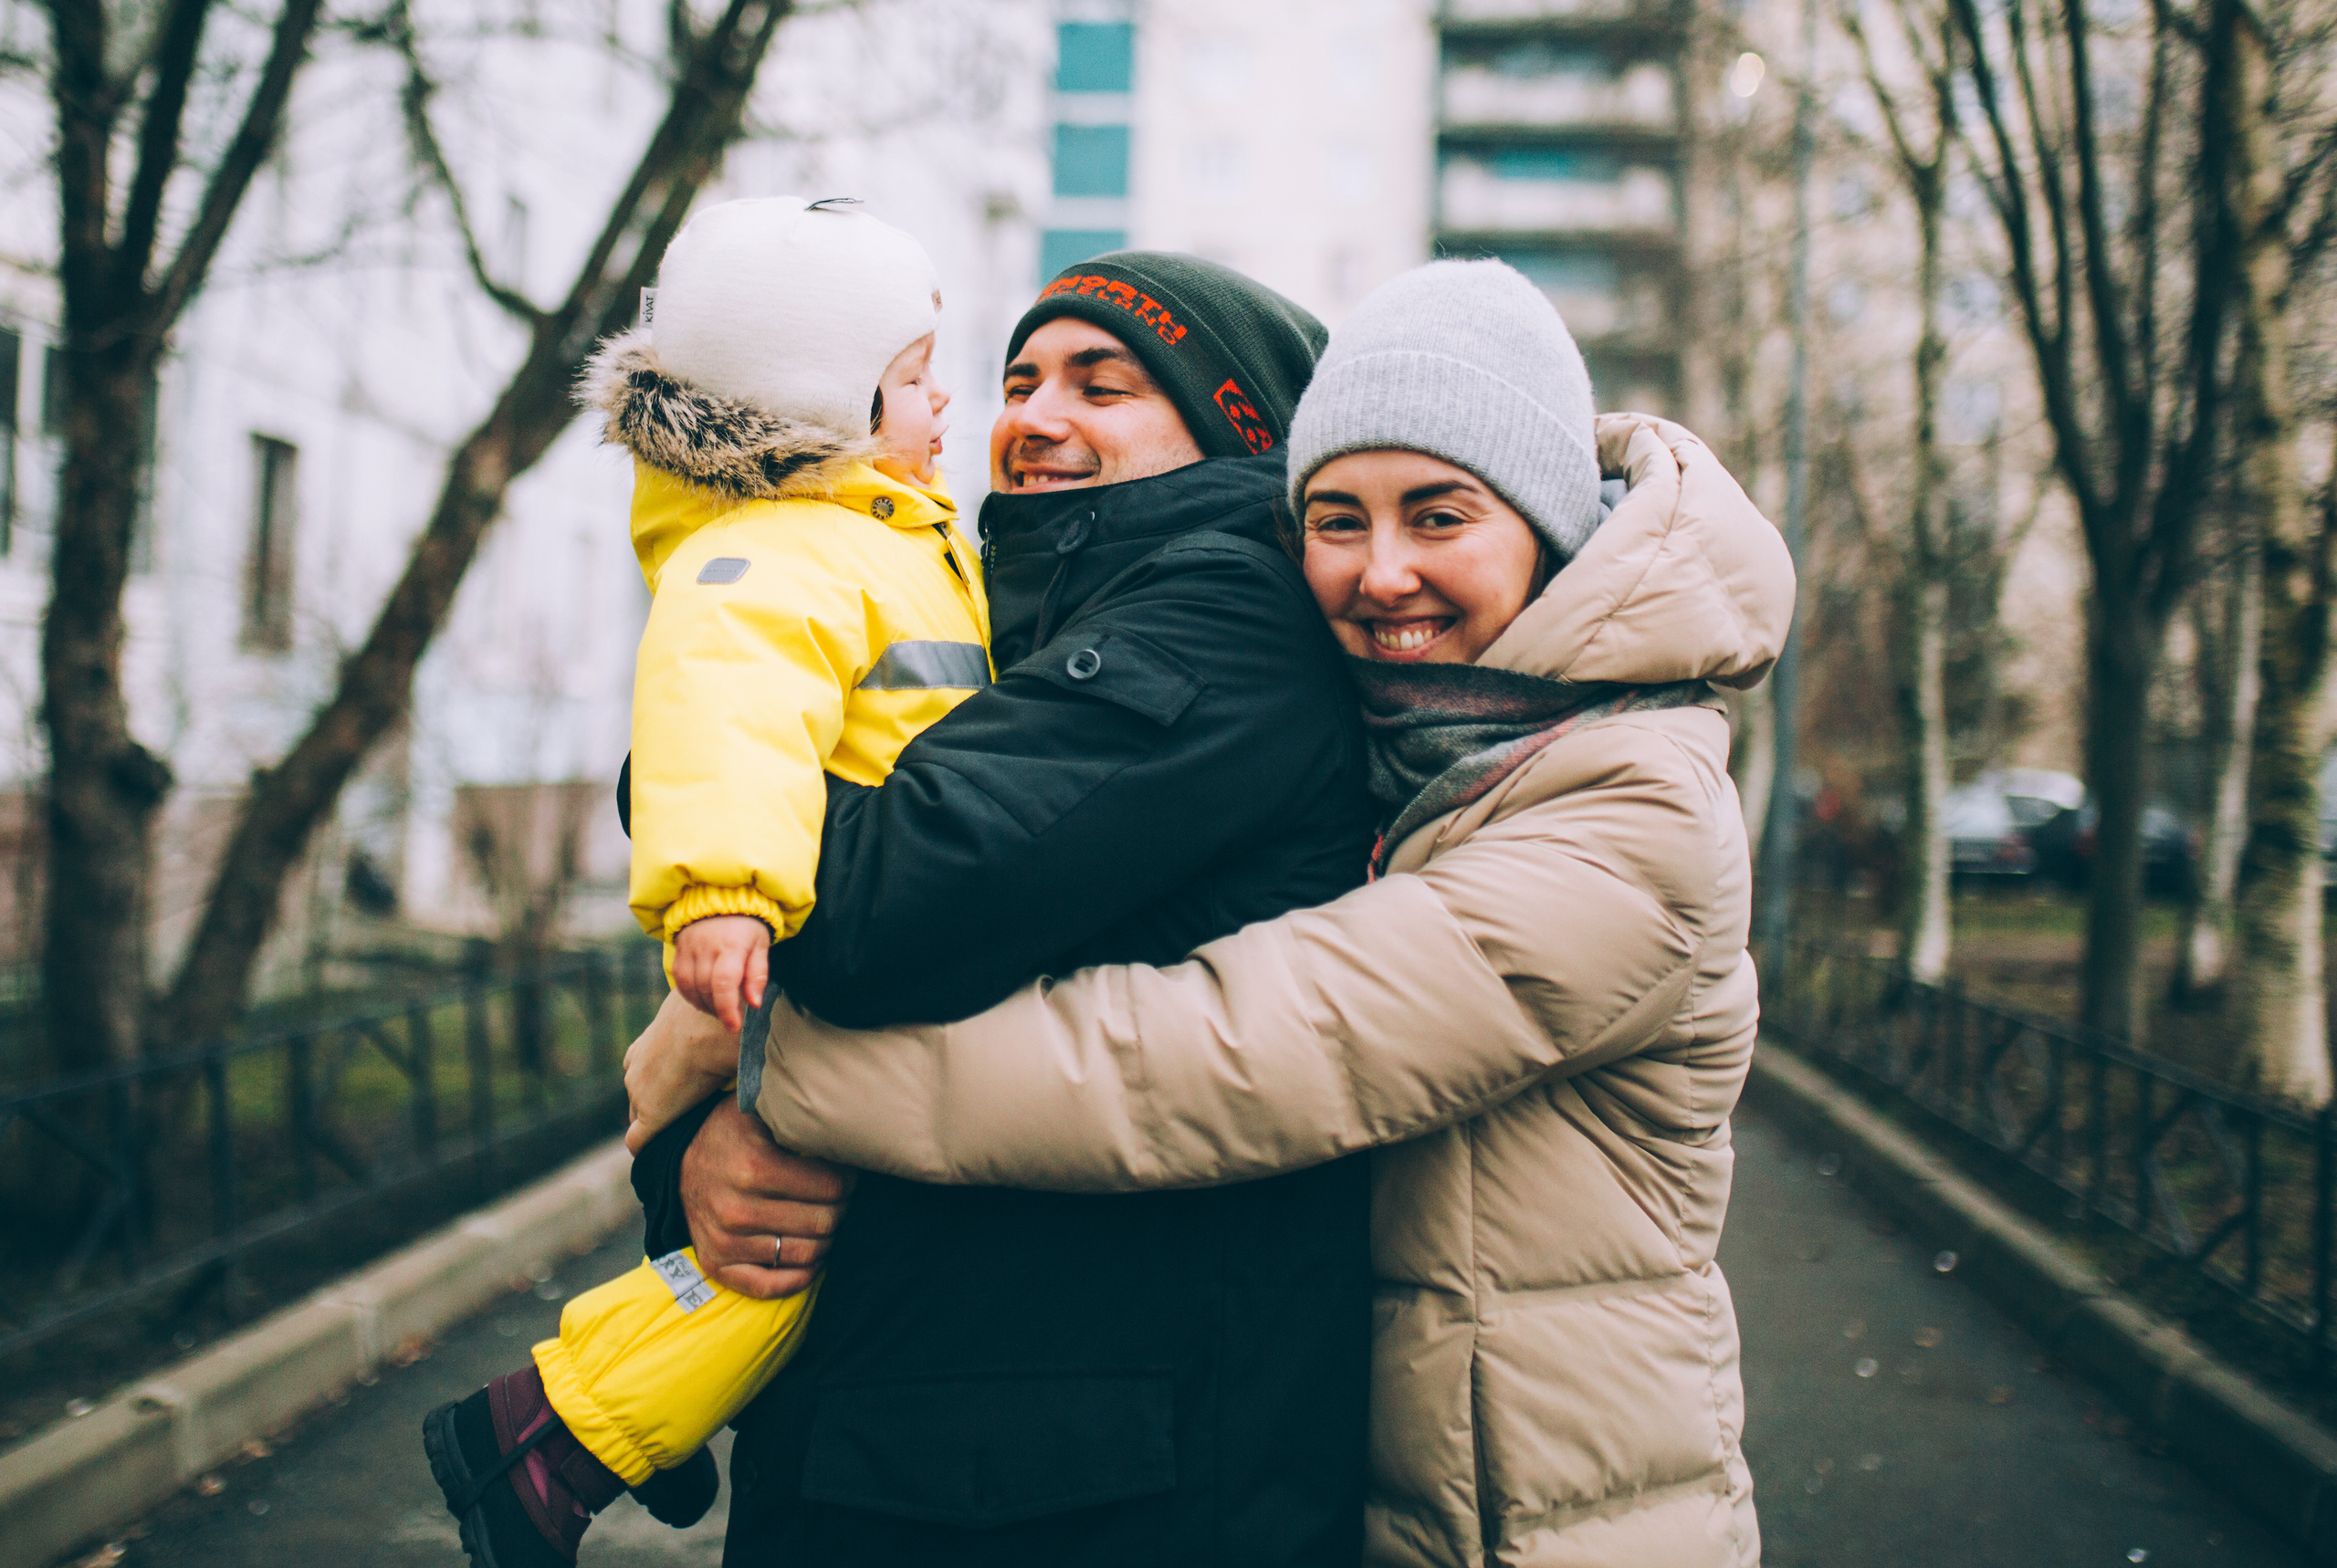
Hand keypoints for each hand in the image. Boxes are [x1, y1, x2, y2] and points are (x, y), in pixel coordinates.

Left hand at [625, 990, 741, 1153]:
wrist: (710, 1030)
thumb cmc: (712, 1016)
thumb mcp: (701, 1016)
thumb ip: (704, 1025)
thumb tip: (732, 1021)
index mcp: (642, 1050)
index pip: (641, 1077)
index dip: (657, 1087)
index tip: (676, 1093)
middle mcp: (633, 1072)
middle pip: (637, 1100)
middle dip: (655, 1108)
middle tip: (685, 1117)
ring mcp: (638, 1095)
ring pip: (639, 1120)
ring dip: (658, 1127)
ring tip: (682, 1137)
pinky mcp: (651, 1116)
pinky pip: (638, 1142)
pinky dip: (647, 1148)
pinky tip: (664, 1155)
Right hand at [673, 914, 771, 1031]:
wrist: (720, 899)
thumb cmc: (747, 927)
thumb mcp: (761, 946)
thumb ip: (758, 975)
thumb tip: (754, 1004)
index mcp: (732, 945)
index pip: (724, 983)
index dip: (727, 1009)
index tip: (734, 1027)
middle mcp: (707, 947)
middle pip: (706, 989)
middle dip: (718, 1010)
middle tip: (731, 1018)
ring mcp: (689, 949)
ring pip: (690, 988)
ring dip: (704, 1005)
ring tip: (718, 1009)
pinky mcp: (678, 952)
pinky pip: (680, 981)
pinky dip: (691, 996)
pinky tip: (704, 999)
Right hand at [680, 1098, 854, 1297]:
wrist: (678, 1163)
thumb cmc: (731, 1132)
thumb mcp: (759, 1110)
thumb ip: (797, 1115)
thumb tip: (845, 1120)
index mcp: (754, 1167)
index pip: (833, 1187)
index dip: (848, 1180)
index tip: (845, 1173)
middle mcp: (737, 1209)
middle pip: (824, 1222)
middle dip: (840, 1209)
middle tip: (838, 1197)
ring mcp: (725, 1241)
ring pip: (807, 1255)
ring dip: (825, 1239)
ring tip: (822, 1219)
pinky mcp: (717, 1264)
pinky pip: (773, 1286)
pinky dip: (800, 1275)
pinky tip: (808, 1254)